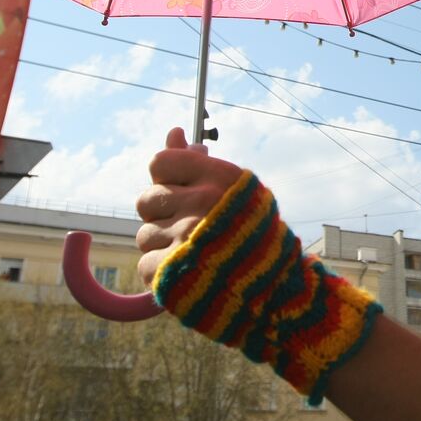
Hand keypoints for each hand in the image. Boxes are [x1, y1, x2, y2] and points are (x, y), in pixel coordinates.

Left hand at [136, 127, 242, 286]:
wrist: (276, 288)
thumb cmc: (252, 232)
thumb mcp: (233, 187)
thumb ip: (196, 161)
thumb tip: (174, 131)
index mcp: (217, 178)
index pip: (160, 163)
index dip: (166, 179)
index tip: (182, 192)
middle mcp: (200, 203)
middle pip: (146, 199)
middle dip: (162, 214)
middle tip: (189, 227)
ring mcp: (185, 238)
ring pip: (145, 235)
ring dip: (163, 245)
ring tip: (193, 253)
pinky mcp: (172, 272)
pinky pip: (145, 265)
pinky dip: (162, 273)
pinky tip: (187, 273)